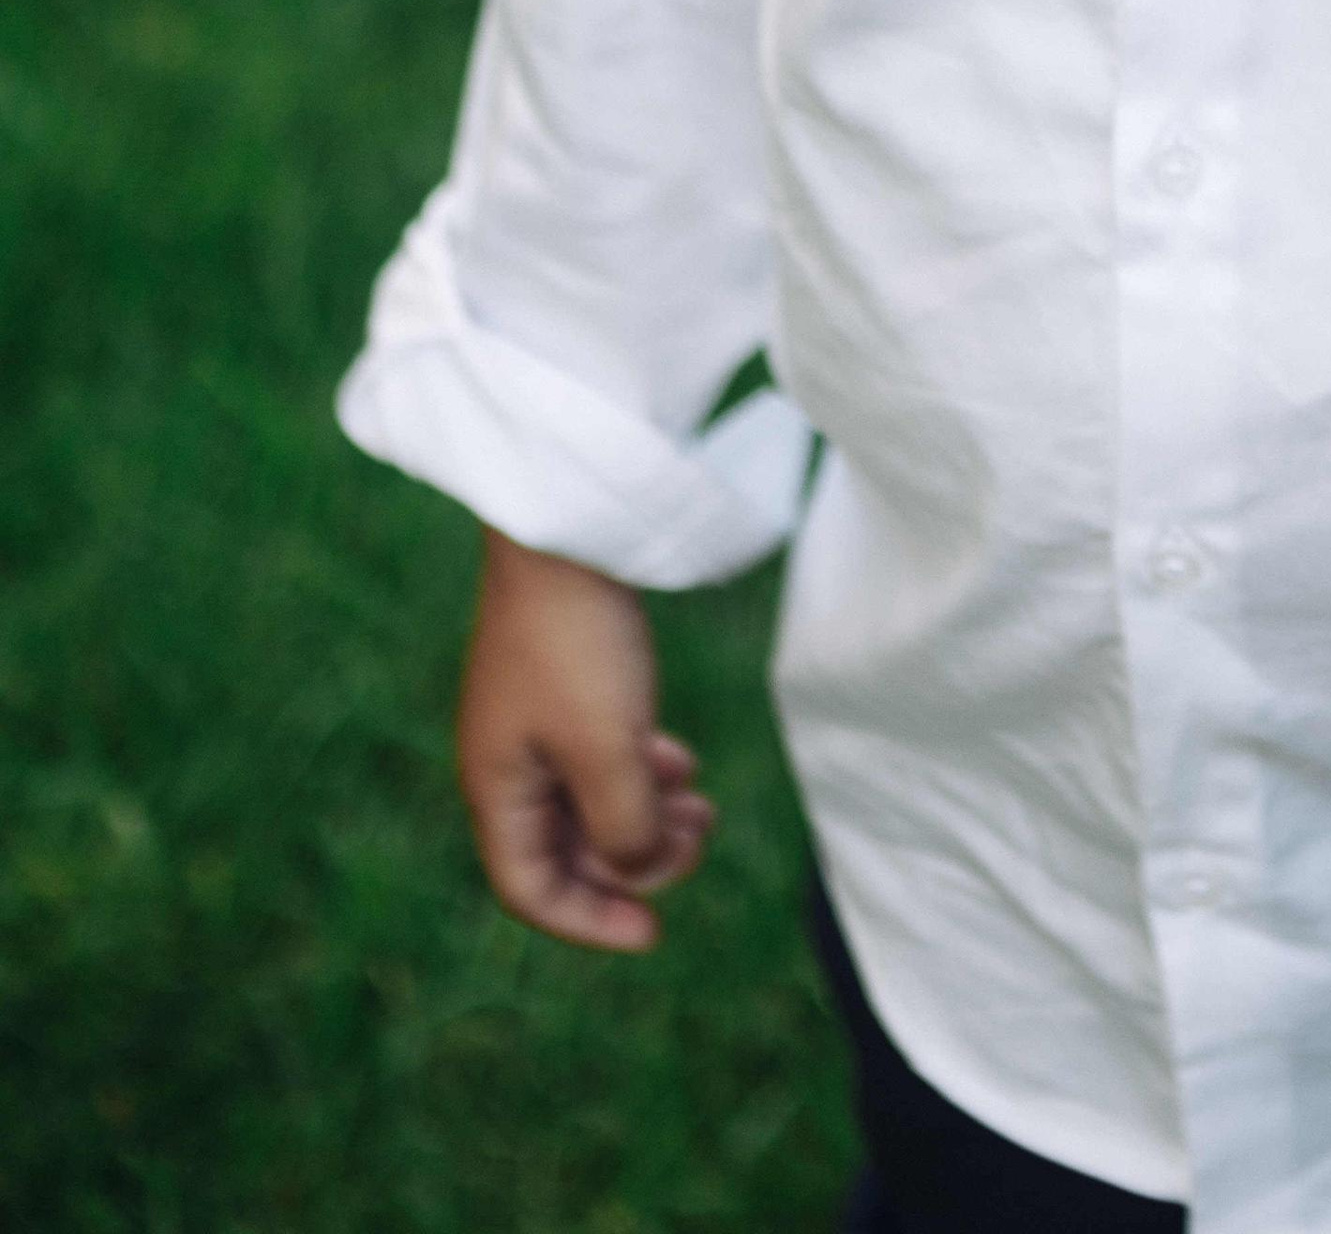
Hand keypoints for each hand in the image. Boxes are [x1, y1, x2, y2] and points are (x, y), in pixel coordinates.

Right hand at [455, 531, 714, 950]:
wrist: (565, 527)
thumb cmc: (578, 643)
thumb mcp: (608, 750)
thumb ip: (624, 828)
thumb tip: (636, 872)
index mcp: (497, 787)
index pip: (530, 889)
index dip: (589, 922)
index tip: (653, 932)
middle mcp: (508, 759)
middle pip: (566, 849)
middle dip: (633, 861)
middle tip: (699, 842)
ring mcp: (535, 718)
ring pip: (591, 799)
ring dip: (647, 815)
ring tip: (704, 810)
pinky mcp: (564, 680)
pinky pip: (601, 753)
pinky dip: (643, 769)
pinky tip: (683, 764)